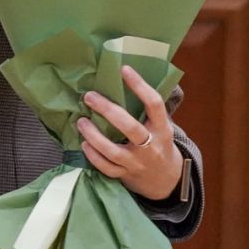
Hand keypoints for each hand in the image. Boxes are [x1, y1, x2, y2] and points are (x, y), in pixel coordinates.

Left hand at [79, 65, 183, 199]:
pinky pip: (107, 168)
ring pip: (114, 151)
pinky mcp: (126, 175)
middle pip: (130, 127)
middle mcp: (151, 146)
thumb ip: (146, 110)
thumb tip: (121, 77)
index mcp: (162, 129)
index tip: (123, 69)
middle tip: (89, 96)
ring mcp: (138, 163)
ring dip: (94, 136)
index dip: (140, 86)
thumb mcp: (160, 126)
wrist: (167, 180)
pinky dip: (93, 156)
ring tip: (81, 121)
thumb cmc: (158, 144)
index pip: (154, 104)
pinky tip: (84, 143)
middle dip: (108, 110)